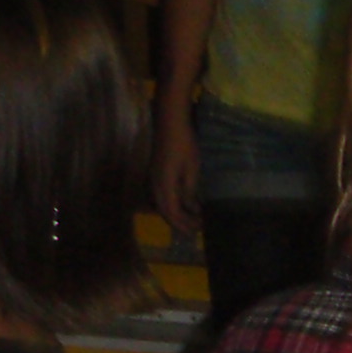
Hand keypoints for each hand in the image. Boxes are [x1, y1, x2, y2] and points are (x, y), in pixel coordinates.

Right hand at [152, 111, 201, 240]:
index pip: (171, 213)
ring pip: (162, 204)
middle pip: (165, 211)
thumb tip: (192, 209)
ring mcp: (154, 178)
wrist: (169, 120)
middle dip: (180, 223)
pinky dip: (174, 204)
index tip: (198, 232)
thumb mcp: (191, 169)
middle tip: (197, 230)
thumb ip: (189, 191)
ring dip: (177, 214)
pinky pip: (162, 195)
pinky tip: (185, 204)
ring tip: (192, 220)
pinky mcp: (157, 172)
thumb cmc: (183, 144)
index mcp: (163, 185)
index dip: (183, 225)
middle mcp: (155, 184)